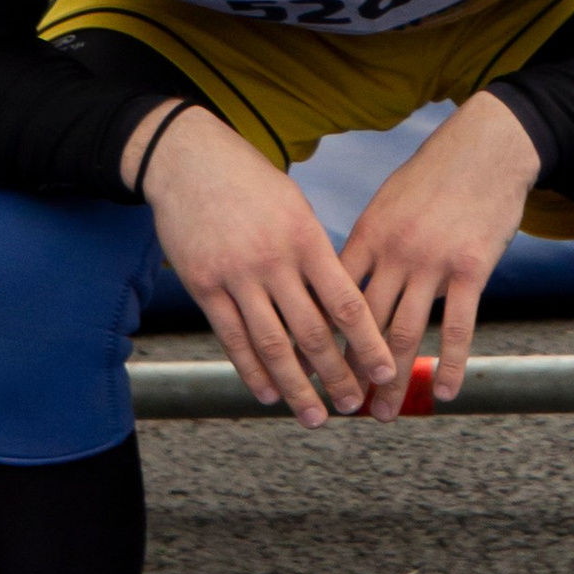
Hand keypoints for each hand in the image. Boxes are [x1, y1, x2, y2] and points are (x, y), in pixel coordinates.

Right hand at [128, 104, 395, 425]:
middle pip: (312, 332)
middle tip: (355, 405)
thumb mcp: (294, 206)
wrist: (188, 159)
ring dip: (297, 387)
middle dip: (337, 375)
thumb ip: (315, 254)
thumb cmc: (250, 182)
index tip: (386, 371)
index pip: (345, 300)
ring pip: (273, 344)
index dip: (367, 341)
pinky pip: (232, 337)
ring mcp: (236, 275)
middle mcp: (273, 259)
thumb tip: (342, 306)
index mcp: (305, 237)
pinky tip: (269, 393)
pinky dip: (252, 370)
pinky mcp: (204, 285)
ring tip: (316, 415)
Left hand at [340, 91, 540, 414]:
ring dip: (390, 380)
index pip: (333, 296)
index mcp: (369, 234)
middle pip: (364, 324)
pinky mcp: (471, 269)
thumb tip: (340, 280)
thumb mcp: (388, 202)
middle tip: (340, 407)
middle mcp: (394, 251)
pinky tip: (441, 392)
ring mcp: (432, 262)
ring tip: (381, 413)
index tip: (306, 369)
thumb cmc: (435, 176)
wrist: (487, 148)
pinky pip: (457, 326)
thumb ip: (368, 244)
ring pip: (404, 333)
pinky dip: (448, 364)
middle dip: (349, 371)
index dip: (318, 336)